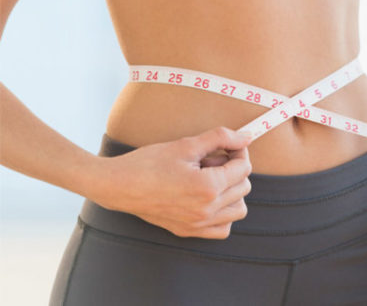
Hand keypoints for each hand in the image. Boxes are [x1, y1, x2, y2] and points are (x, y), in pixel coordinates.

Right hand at [94, 126, 253, 239]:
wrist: (118, 185)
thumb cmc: (149, 163)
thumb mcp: (186, 145)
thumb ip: (221, 138)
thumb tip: (246, 137)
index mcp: (208, 187)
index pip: (244, 168)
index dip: (238, 152)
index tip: (227, 145)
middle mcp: (206, 210)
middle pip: (244, 187)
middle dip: (234, 169)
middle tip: (211, 159)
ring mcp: (198, 224)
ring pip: (238, 210)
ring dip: (233, 192)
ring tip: (210, 179)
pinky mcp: (189, 231)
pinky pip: (223, 228)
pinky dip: (223, 214)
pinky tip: (208, 198)